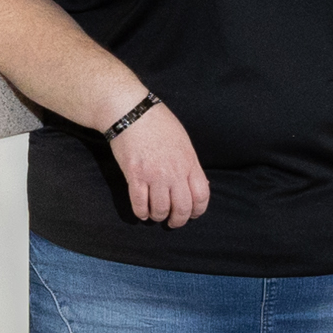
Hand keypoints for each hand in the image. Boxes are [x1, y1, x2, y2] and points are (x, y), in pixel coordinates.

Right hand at [107, 102, 208, 227]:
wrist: (131, 111)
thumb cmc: (158, 122)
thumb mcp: (183, 141)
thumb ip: (190, 163)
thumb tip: (199, 184)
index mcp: (189, 162)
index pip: (201, 196)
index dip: (198, 211)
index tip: (192, 214)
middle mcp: (174, 172)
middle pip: (182, 208)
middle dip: (178, 220)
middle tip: (172, 221)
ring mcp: (154, 175)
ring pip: (160, 209)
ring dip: (158, 216)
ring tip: (155, 214)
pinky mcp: (135, 176)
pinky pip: (139, 204)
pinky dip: (141, 213)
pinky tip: (142, 212)